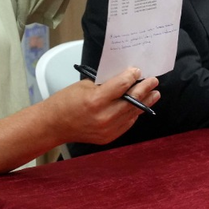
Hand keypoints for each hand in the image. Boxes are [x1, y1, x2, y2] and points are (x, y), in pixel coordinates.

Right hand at [44, 67, 159, 145]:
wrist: (54, 125)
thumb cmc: (65, 102)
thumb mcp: (85, 85)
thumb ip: (106, 83)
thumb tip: (124, 79)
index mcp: (95, 100)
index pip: (122, 85)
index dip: (132, 76)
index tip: (137, 71)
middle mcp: (104, 116)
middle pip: (132, 100)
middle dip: (144, 89)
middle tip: (153, 81)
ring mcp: (107, 129)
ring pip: (132, 113)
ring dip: (145, 102)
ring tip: (154, 94)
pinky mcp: (109, 137)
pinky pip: (127, 123)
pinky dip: (134, 114)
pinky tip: (139, 106)